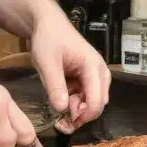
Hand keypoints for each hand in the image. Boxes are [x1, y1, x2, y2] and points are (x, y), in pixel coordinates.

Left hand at [29, 11, 110, 131]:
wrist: (47, 24)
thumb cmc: (48, 39)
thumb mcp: (46, 62)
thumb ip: (55, 85)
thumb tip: (62, 109)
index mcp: (93, 66)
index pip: (97, 101)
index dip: (82, 116)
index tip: (63, 122)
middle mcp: (99, 72)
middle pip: (98, 104)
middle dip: (80, 115)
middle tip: (59, 118)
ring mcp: (95, 74)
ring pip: (92, 102)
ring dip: (77, 109)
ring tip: (58, 104)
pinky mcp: (88, 77)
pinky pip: (86, 96)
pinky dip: (74, 102)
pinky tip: (61, 97)